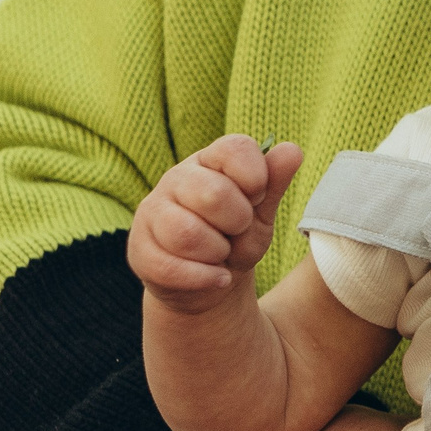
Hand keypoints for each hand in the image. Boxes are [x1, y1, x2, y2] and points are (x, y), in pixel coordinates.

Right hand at [128, 135, 304, 313]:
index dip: (255, 177)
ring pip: (187, 233)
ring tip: (221, 253)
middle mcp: (177, 178)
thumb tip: (291, 150)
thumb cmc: (238, 238)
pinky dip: (204, 278)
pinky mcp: (139, 248)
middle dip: (238, 221)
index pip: (234, 148)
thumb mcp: (262, 211)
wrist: (210, 282)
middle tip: (237, 230)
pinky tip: (217, 277)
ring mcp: (152, 211)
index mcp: (211, 160)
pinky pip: (170, 266)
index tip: (257, 196)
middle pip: (213, 194)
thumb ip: (274, 181)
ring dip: (217, 252)